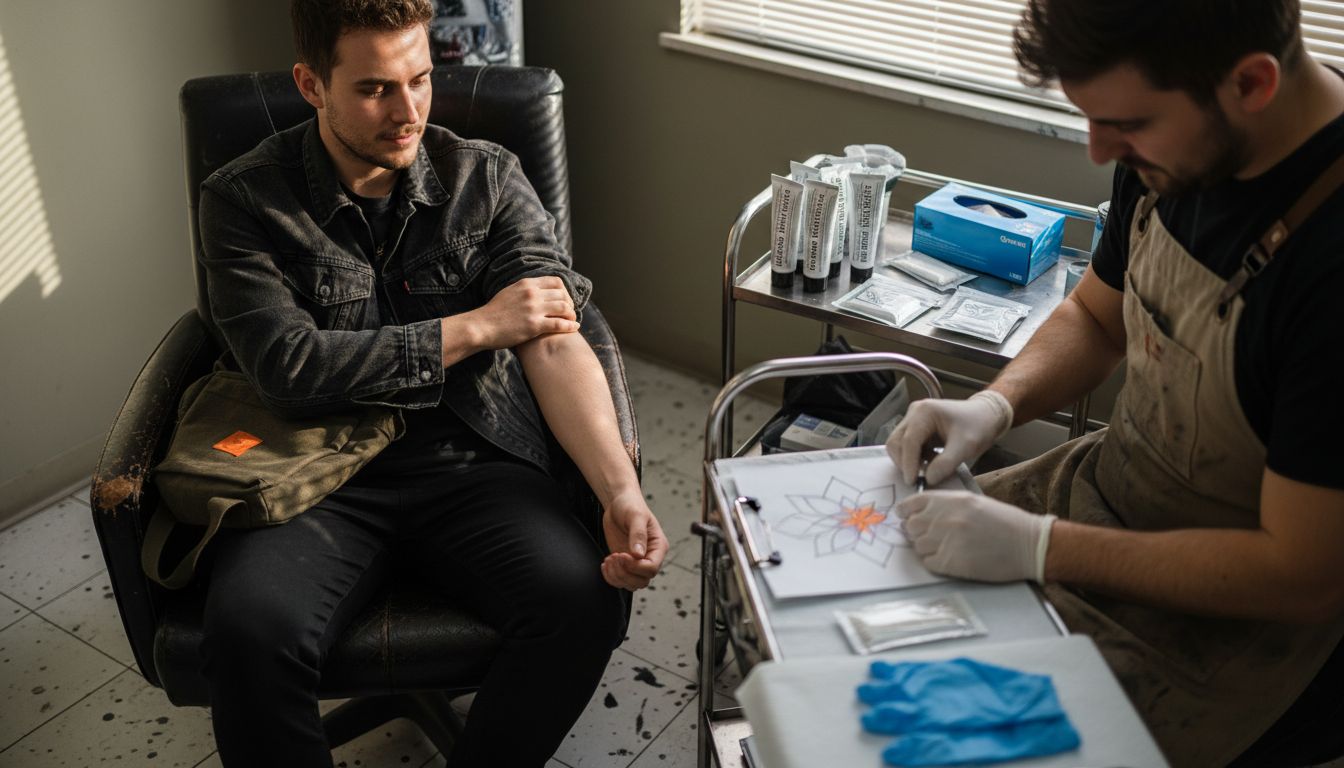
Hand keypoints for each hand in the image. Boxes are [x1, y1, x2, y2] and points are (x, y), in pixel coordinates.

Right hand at [460, 276, 578, 352]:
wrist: (481, 326)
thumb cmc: (493, 313)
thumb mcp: (509, 292)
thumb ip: (524, 290)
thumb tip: (536, 290)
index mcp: (526, 284)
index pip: (556, 281)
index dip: (564, 291)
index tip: (565, 299)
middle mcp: (532, 294)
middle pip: (562, 294)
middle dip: (570, 303)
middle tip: (570, 312)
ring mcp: (534, 309)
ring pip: (564, 307)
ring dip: (571, 314)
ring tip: (572, 320)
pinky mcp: (534, 326)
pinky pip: (559, 324)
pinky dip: (570, 326)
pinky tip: (574, 328)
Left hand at [600, 488, 667, 589]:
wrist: (618, 503)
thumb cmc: (631, 505)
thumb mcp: (636, 516)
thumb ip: (638, 535)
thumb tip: (638, 554)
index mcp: (658, 546)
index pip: (652, 568)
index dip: (635, 566)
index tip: (622, 554)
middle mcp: (649, 557)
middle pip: (642, 580)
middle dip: (625, 573)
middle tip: (614, 556)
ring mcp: (636, 562)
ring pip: (631, 584)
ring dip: (617, 576)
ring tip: (608, 560)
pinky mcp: (624, 564)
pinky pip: (620, 580)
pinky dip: (610, 577)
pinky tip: (605, 564)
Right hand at [885, 391, 1012, 486]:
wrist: (987, 415)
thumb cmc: (979, 426)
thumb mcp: (966, 446)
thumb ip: (946, 463)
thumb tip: (928, 479)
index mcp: (925, 412)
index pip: (909, 440)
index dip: (909, 463)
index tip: (913, 482)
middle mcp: (914, 413)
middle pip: (896, 442)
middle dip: (904, 463)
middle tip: (918, 479)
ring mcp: (913, 419)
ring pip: (898, 445)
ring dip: (908, 461)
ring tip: (927, 469)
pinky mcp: (916, 428)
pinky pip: (906, 446)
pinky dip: (914, 458)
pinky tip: (930, 462)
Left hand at [896, 490, 1054, 582]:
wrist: (1029, 544)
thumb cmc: (1005, 522)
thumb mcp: (973, 502)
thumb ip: (946, 505)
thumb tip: (920, 513)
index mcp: (950, 501)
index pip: (912, 504)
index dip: (905, 511)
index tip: (903, 516)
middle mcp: (945, 519)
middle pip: (910, 526)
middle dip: (915, 531)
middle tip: (927, 535)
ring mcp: (947, 541)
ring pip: (917, 546)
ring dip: (926, 547)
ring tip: (944, 547)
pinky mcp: (952, 563)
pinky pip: (928, 563)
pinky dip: (934, 562)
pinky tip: (950, 558)